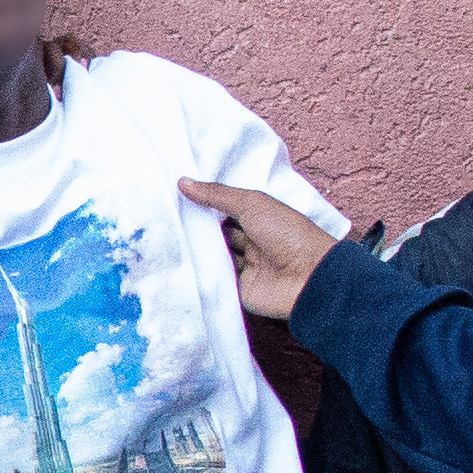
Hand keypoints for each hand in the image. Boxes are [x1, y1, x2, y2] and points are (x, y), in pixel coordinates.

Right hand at [176, 175, 354, 321]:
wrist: (307, 277)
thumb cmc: (287, 233)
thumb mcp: (252, 203)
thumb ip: (217, 195)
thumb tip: (183, 182)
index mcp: (260, 219)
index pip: (226, 211)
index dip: (205, 205)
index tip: (175, 197)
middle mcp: (252, 242)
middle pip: (218, 235)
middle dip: (197, 228)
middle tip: (165, 218)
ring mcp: (246, 267)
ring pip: (215, 257)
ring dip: (197, 250)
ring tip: (166, 238)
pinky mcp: (239, 290)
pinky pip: (216, 280)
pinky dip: (201, 274)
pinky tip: (177, 263)